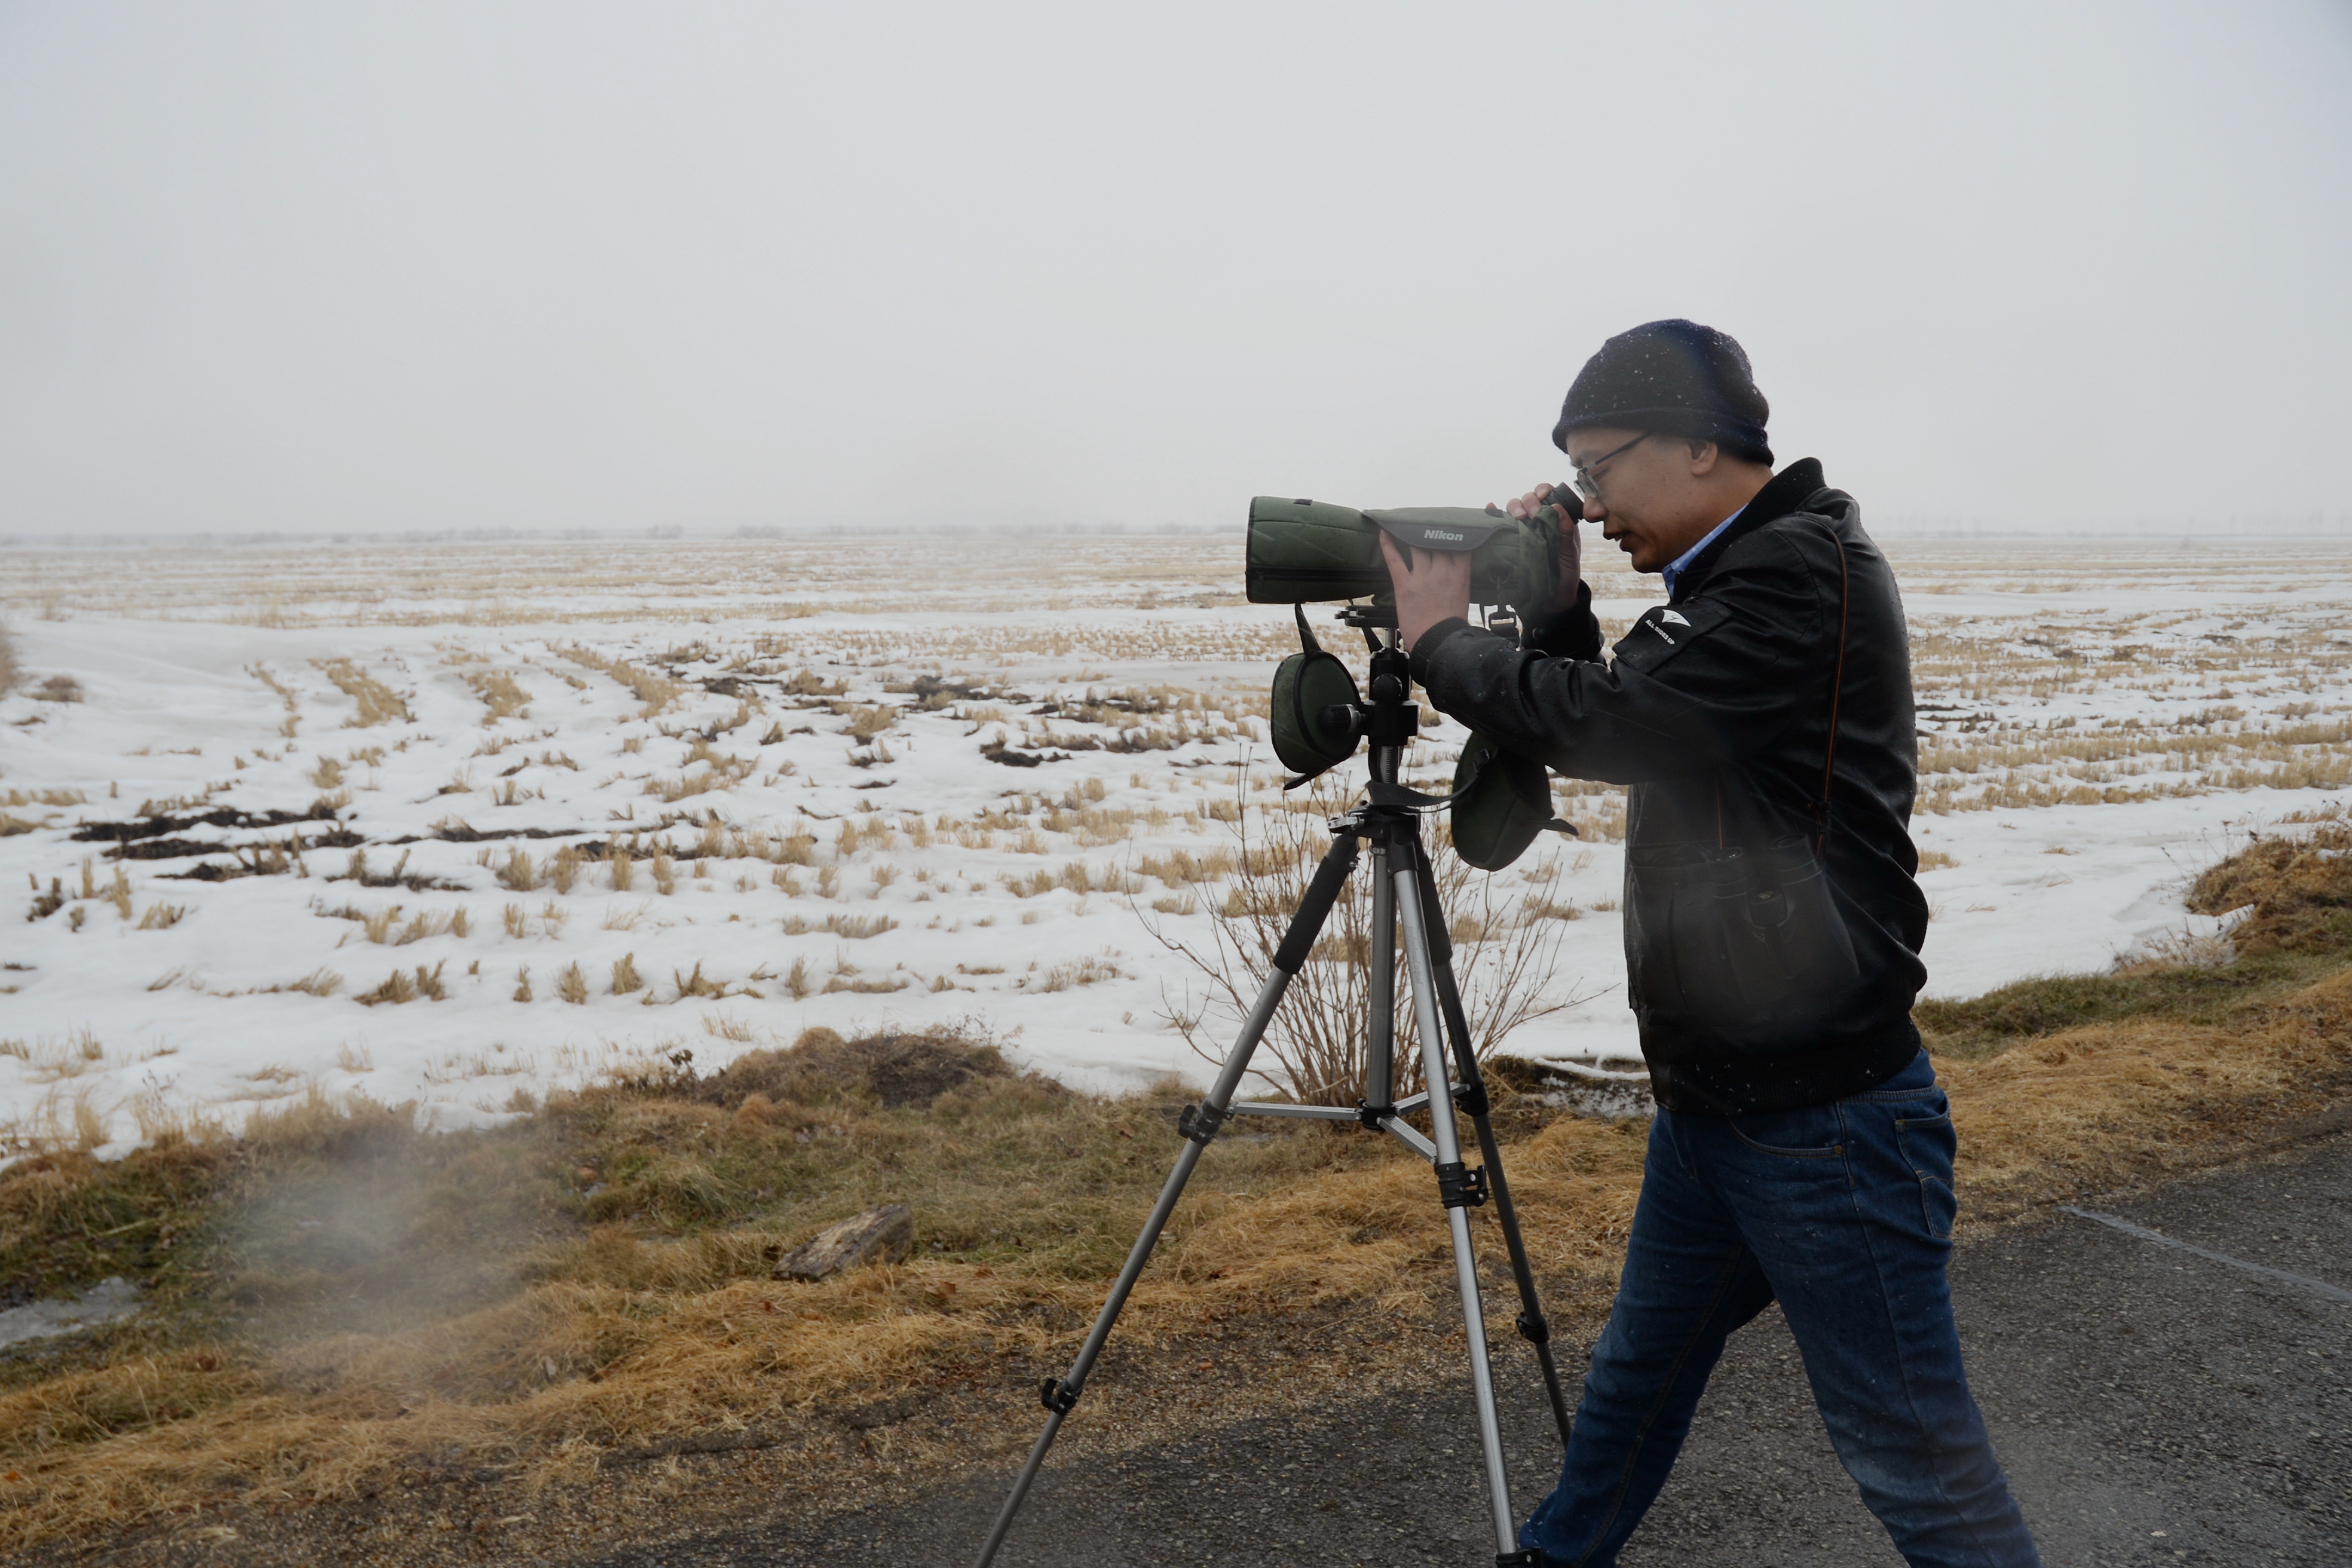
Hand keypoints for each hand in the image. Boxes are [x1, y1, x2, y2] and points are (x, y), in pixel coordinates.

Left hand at [1378, 533, 1472, 651]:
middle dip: (1431, 534)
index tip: (1447, 529)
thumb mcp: (1463, 594)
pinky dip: (1388, 544)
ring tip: (1406, 526)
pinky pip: (1394, 559)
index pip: (1458, 544)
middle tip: (1424, 527)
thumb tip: (1452, 563)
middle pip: (1436, 542)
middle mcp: (1442, 571)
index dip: (1452, 534)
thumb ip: (1458, 576)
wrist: (1438, 642)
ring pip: (1417, 545)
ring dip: (1412, 536)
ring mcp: (1422, 577)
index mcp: (1459, 574)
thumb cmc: (1451, 623)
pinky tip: (1384, 531)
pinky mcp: (1404, 585)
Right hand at [1488, 481, 1582, 613]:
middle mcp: (1537, 522)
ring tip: (1515, 516)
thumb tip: (1558, 508)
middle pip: (1528, 499)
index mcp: (1554, 521)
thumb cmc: (1563, 575)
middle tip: (1529, 514)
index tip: (1542, 501)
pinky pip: (1496, 523)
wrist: (1549, 600)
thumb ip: (1567, 533)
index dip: (1542, 492)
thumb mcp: (1570, 555)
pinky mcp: (1507, 541)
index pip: (1547, 495)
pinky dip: (1491, 513)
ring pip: (1512, 508)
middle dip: (1528, 501)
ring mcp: (1520, 530)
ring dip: (1512, 506)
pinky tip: (1490, 508)